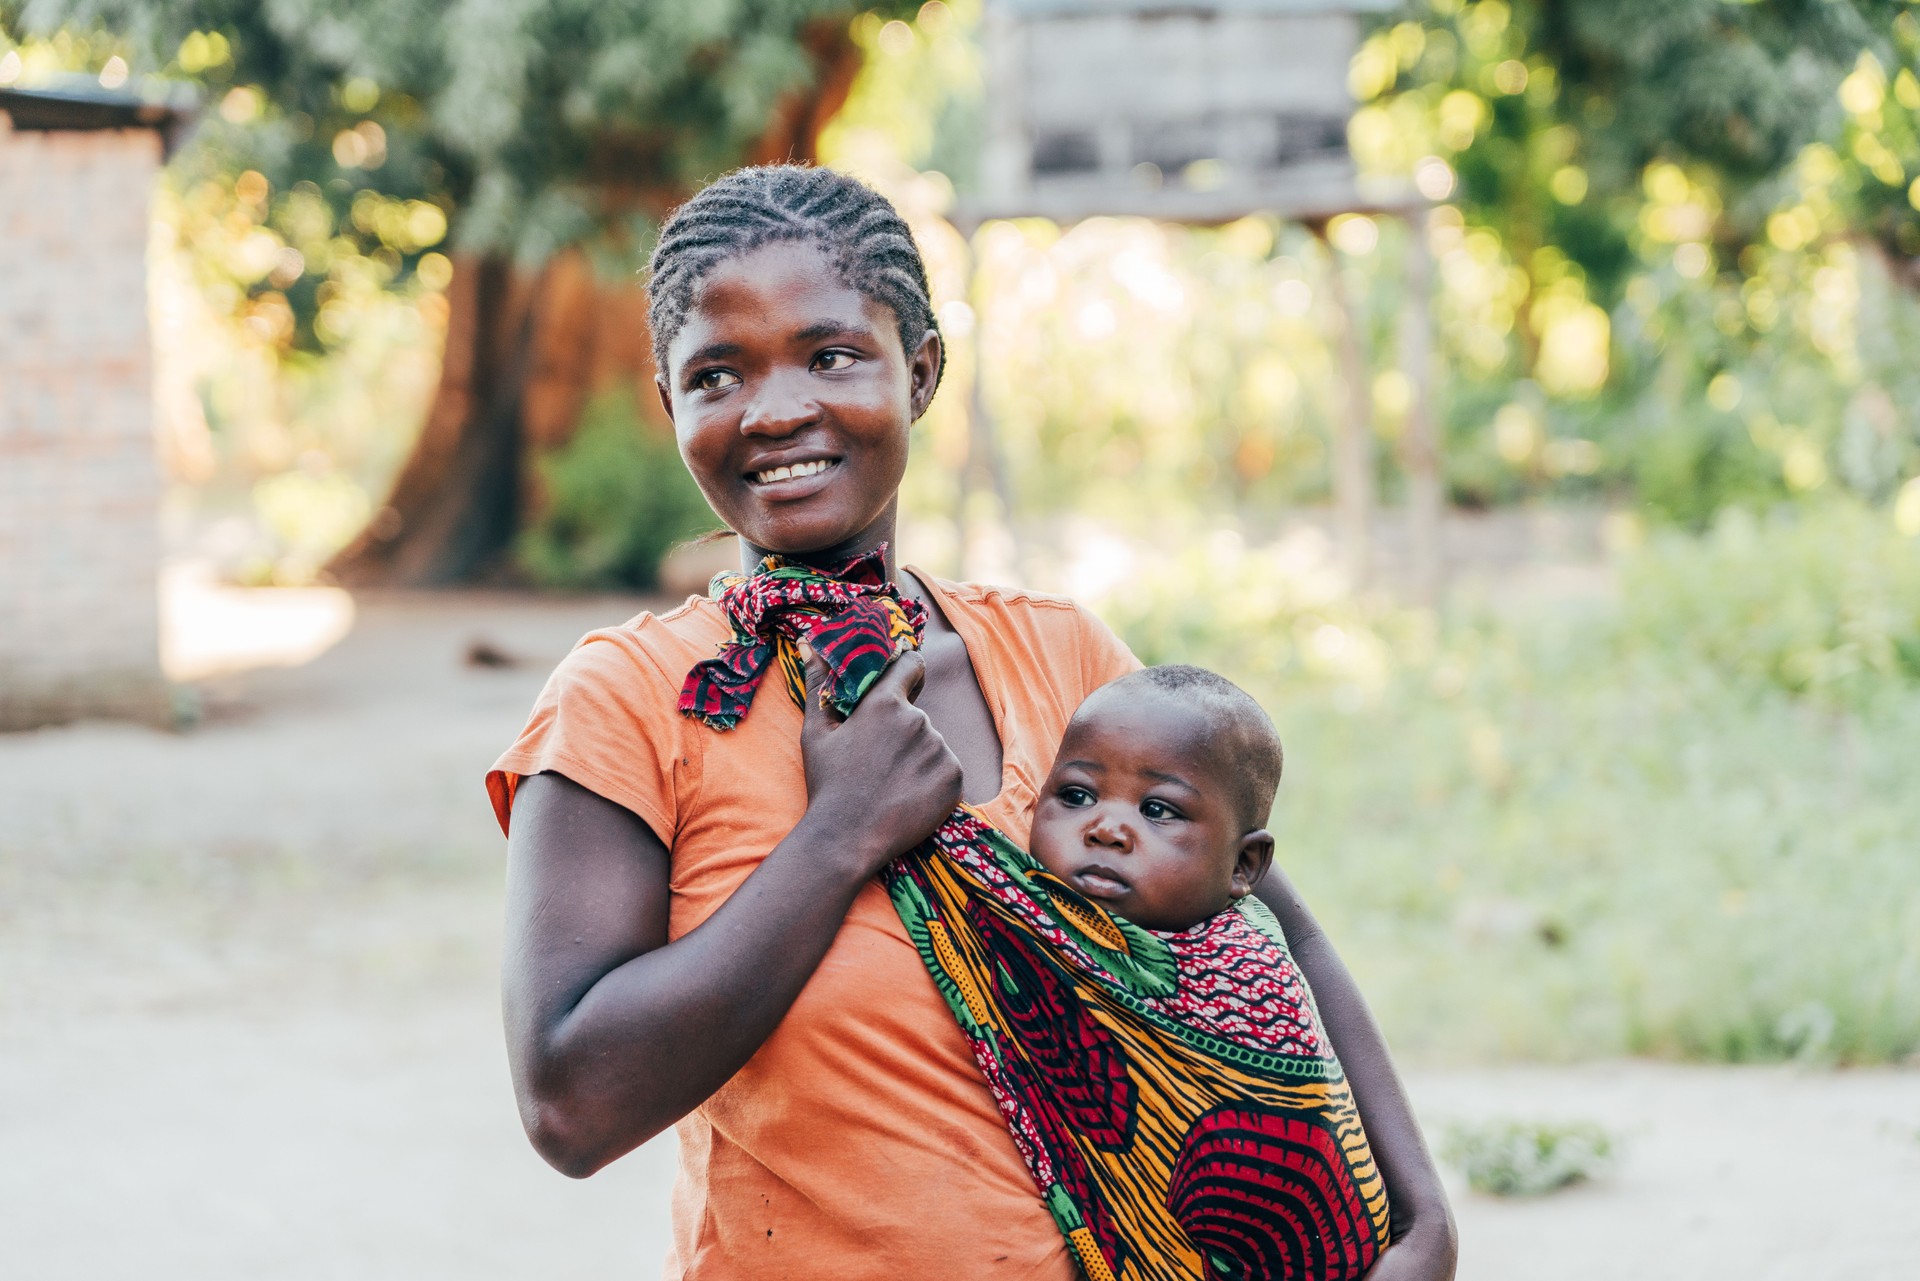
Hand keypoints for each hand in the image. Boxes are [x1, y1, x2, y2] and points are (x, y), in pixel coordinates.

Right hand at [799, 651, 962, 879]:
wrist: (847, 839)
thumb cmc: (828, 784)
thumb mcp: (816, 733)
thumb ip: (818, 684)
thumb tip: (809, 645)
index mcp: (885, 703)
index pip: (911, 665)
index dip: (906, 673)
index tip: (900, 685)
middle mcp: (918, 721)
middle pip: (916, 715)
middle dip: (901, 731)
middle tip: (877, 761)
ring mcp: (940, 750)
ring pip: (931, 744)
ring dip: (917, 756)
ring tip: (890, 783)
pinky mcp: (954, 778)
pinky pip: (947, 769)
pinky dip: (933, 780)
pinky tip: (908, 796)